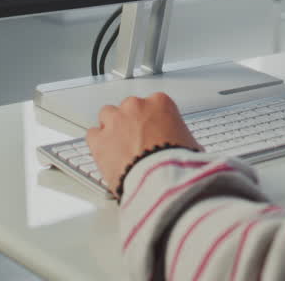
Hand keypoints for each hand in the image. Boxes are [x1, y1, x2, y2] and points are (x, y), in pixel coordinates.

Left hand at [86, 93, 200, 195]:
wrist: (160, 180)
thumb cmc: (177, 164)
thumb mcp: (192, 147)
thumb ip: (184, 141)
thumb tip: (188, 150)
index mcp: (160, 103)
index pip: (154, 104)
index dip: (154, 120)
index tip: (155, 132)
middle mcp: (136, 106)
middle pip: (130, 108)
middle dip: (132, 122)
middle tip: (139, 141)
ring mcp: (115, 121)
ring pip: (108, 115)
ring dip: (112, 127)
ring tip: (120, 146)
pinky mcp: (99, 139)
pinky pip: (92, 134)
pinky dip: (97, 143)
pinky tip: (105, 153)